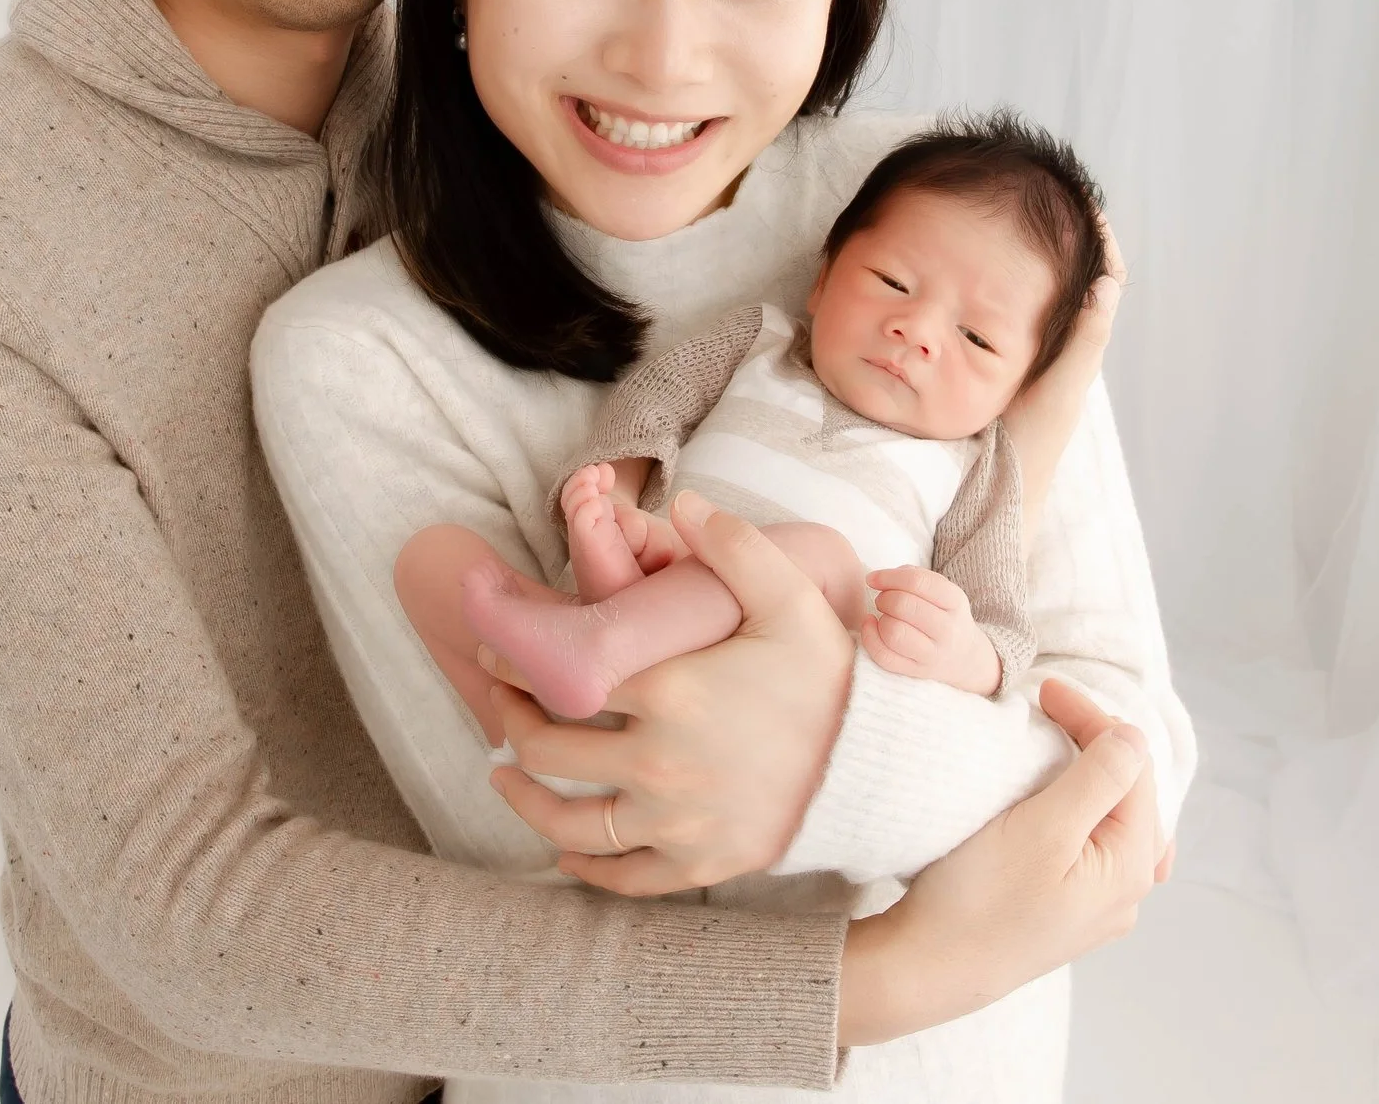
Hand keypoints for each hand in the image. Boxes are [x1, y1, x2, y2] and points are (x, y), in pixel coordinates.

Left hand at [484, 491, 853, 893]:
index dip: (516, 663)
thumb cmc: (833, 679)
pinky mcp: (699, 865)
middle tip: (499, 704)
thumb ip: (737, 546)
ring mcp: (678, 823)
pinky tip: (559, 849)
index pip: (564, 676)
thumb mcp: (793, 600)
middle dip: (511, 722)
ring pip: (570, 822)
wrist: (884, 768)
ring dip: (524, 800)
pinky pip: (620, 877)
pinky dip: (582, 868)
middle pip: (551, 750)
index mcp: (672, 692)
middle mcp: (662, 764)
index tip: (493, 654)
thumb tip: (684, 501)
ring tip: (504, 775)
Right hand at [838, 676, 1159, 1044]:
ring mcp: (1099, 907)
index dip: (1093, 719)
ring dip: (1093, 775)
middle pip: (1131, 793)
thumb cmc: (981, 897)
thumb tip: (1134, 737)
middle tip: (1048, 707)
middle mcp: (1127, 892)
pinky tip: (1069, 803)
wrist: (931, 967)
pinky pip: (1095, 846)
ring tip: (1063, 745)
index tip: (1043, 689)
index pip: (1131, 766)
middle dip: (1097, 742)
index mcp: (1129, 866)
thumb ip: (1099, 779)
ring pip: (1117, 820)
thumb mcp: (1043, 827)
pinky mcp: (1067, 912)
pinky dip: (1084, 810)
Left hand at [861, 566, 1000, 694]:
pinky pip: (885, 657)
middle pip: (902, 606)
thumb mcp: (943, 591)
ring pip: (893, 633)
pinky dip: (870, 639)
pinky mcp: (917, 671)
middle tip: (882, 600)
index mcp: (955, 601)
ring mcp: (933, 654)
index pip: (917, 582)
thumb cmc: (944, 615)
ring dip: (880, 620)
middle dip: (883, 598)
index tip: (872, 578)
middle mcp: (948, 630)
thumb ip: (914, 576)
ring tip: (884, 616)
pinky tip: (872, 628)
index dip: (888, 577)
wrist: (966, 657)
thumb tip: (880, 578)